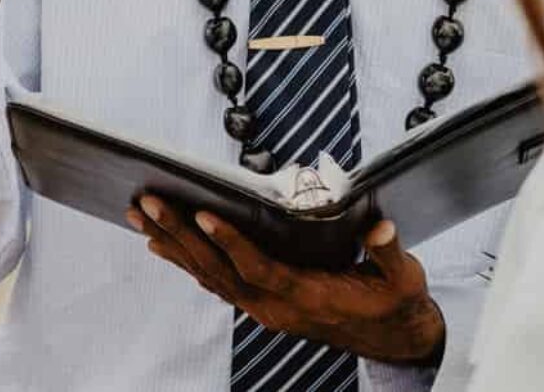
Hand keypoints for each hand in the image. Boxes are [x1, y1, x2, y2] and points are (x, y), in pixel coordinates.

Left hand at [127, 197, 445, 366]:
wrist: (394, 339)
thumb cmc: (395, 303)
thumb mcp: (404, 279)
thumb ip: (388, 252)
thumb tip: (380, 227)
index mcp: (310, 298)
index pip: (260, 269)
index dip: (231, 243)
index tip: (203, 214)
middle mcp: (278, 307)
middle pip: (219, 269)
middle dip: (180, 234)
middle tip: (146, 203)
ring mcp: (265, 308)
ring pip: (209, 275)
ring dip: (172, 244)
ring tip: (139, 214)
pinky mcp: (260, 305)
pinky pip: (214, 282)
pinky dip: (185, 260)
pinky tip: (160, 242)